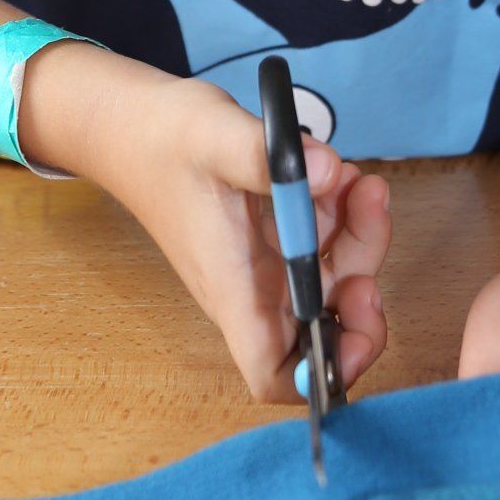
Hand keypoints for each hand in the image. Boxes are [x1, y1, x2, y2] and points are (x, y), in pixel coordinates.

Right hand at [98, 75, 390, 404]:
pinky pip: (320, 243)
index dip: (322, 374)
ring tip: (359, 180)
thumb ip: (265, 157)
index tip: (356, 323)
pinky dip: (341, 216)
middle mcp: (253, 288)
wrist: (126, 125)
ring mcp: (264, 264)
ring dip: (359, 237)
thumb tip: (329, 170)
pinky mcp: (269, 237)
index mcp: (234, 287)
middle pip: (323, 325)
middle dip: (361, 283)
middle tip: (372, 216)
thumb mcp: (213, 136)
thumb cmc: (159, 139)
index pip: (274, 373)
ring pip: (331, 279)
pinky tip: (338, 175)